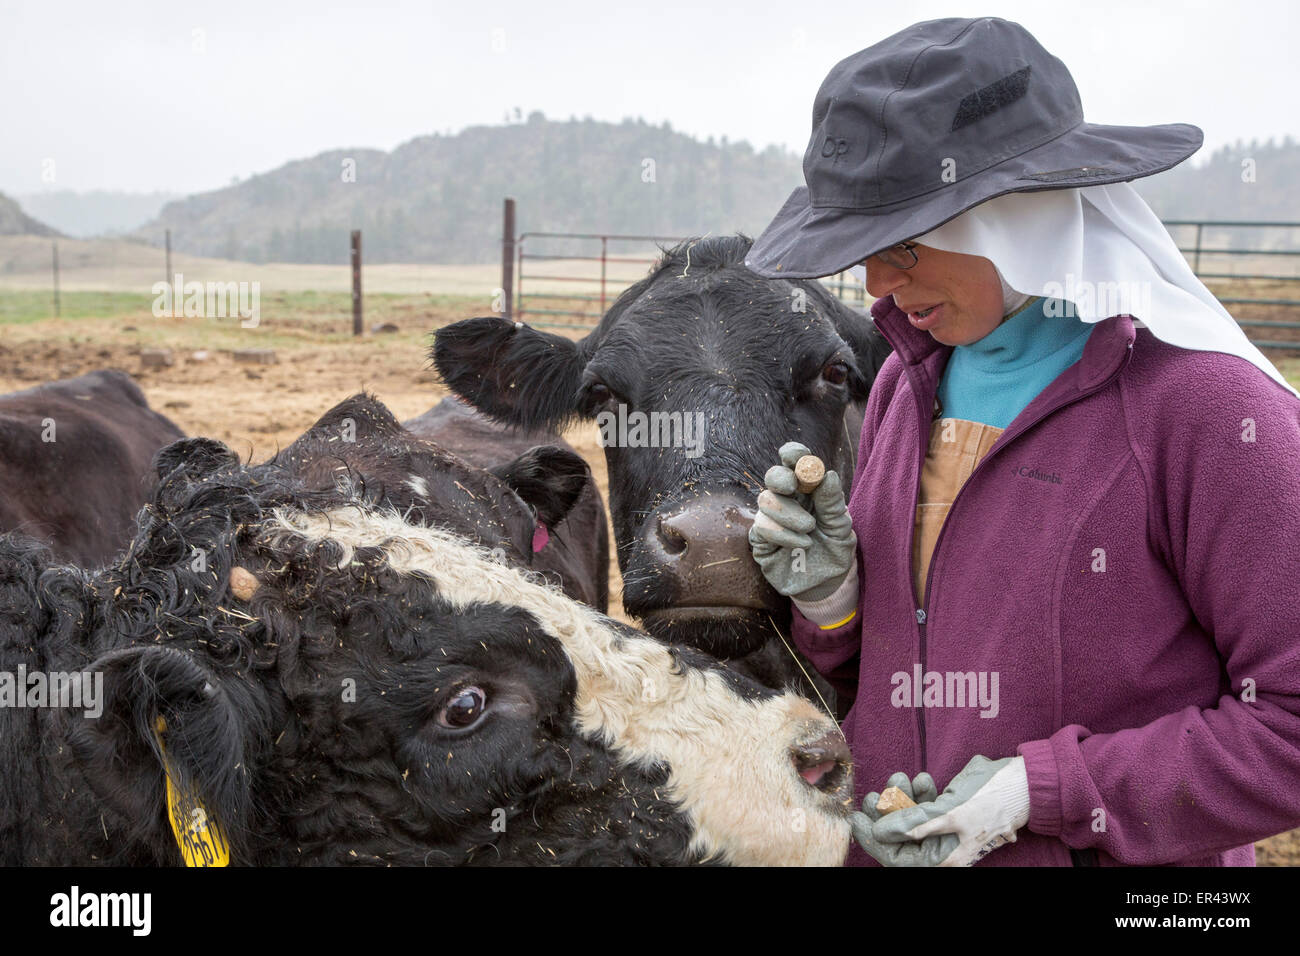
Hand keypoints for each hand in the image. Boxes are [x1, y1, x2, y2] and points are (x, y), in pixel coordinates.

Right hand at [748, 441, 856, 601]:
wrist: (827, 584)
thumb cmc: (834, 550)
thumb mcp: (840, 527)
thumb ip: (833, 503)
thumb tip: (828, 474)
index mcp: (807, 490)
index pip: (794, 464)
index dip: (792, 455)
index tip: (793, 455)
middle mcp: (786, 500)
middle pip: (773, 476)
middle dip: (781, 478)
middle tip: (793, 487)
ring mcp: (771, 518)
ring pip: (766, 501)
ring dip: (789, 514)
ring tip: (809, 530)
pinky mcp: (760, 539)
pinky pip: (762, 527)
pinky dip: (783, 534)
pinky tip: (802, 544)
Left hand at [870, 755, 1031, 866]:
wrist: (1024, 781)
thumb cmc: (992, 798)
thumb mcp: (949, 812)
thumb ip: (914, 824)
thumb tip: (881, 832)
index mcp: (944, 858)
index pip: (896, 857)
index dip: (873, 838)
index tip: (856, 816)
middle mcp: (944, 849)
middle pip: (901, 838)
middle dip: (886, 814)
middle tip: (875, 793)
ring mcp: (948, 831)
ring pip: (912, 820)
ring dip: (902, 799)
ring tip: (900, 777)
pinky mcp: (952, 814)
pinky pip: (927, 809)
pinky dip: (920, 794)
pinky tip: (921, 779)